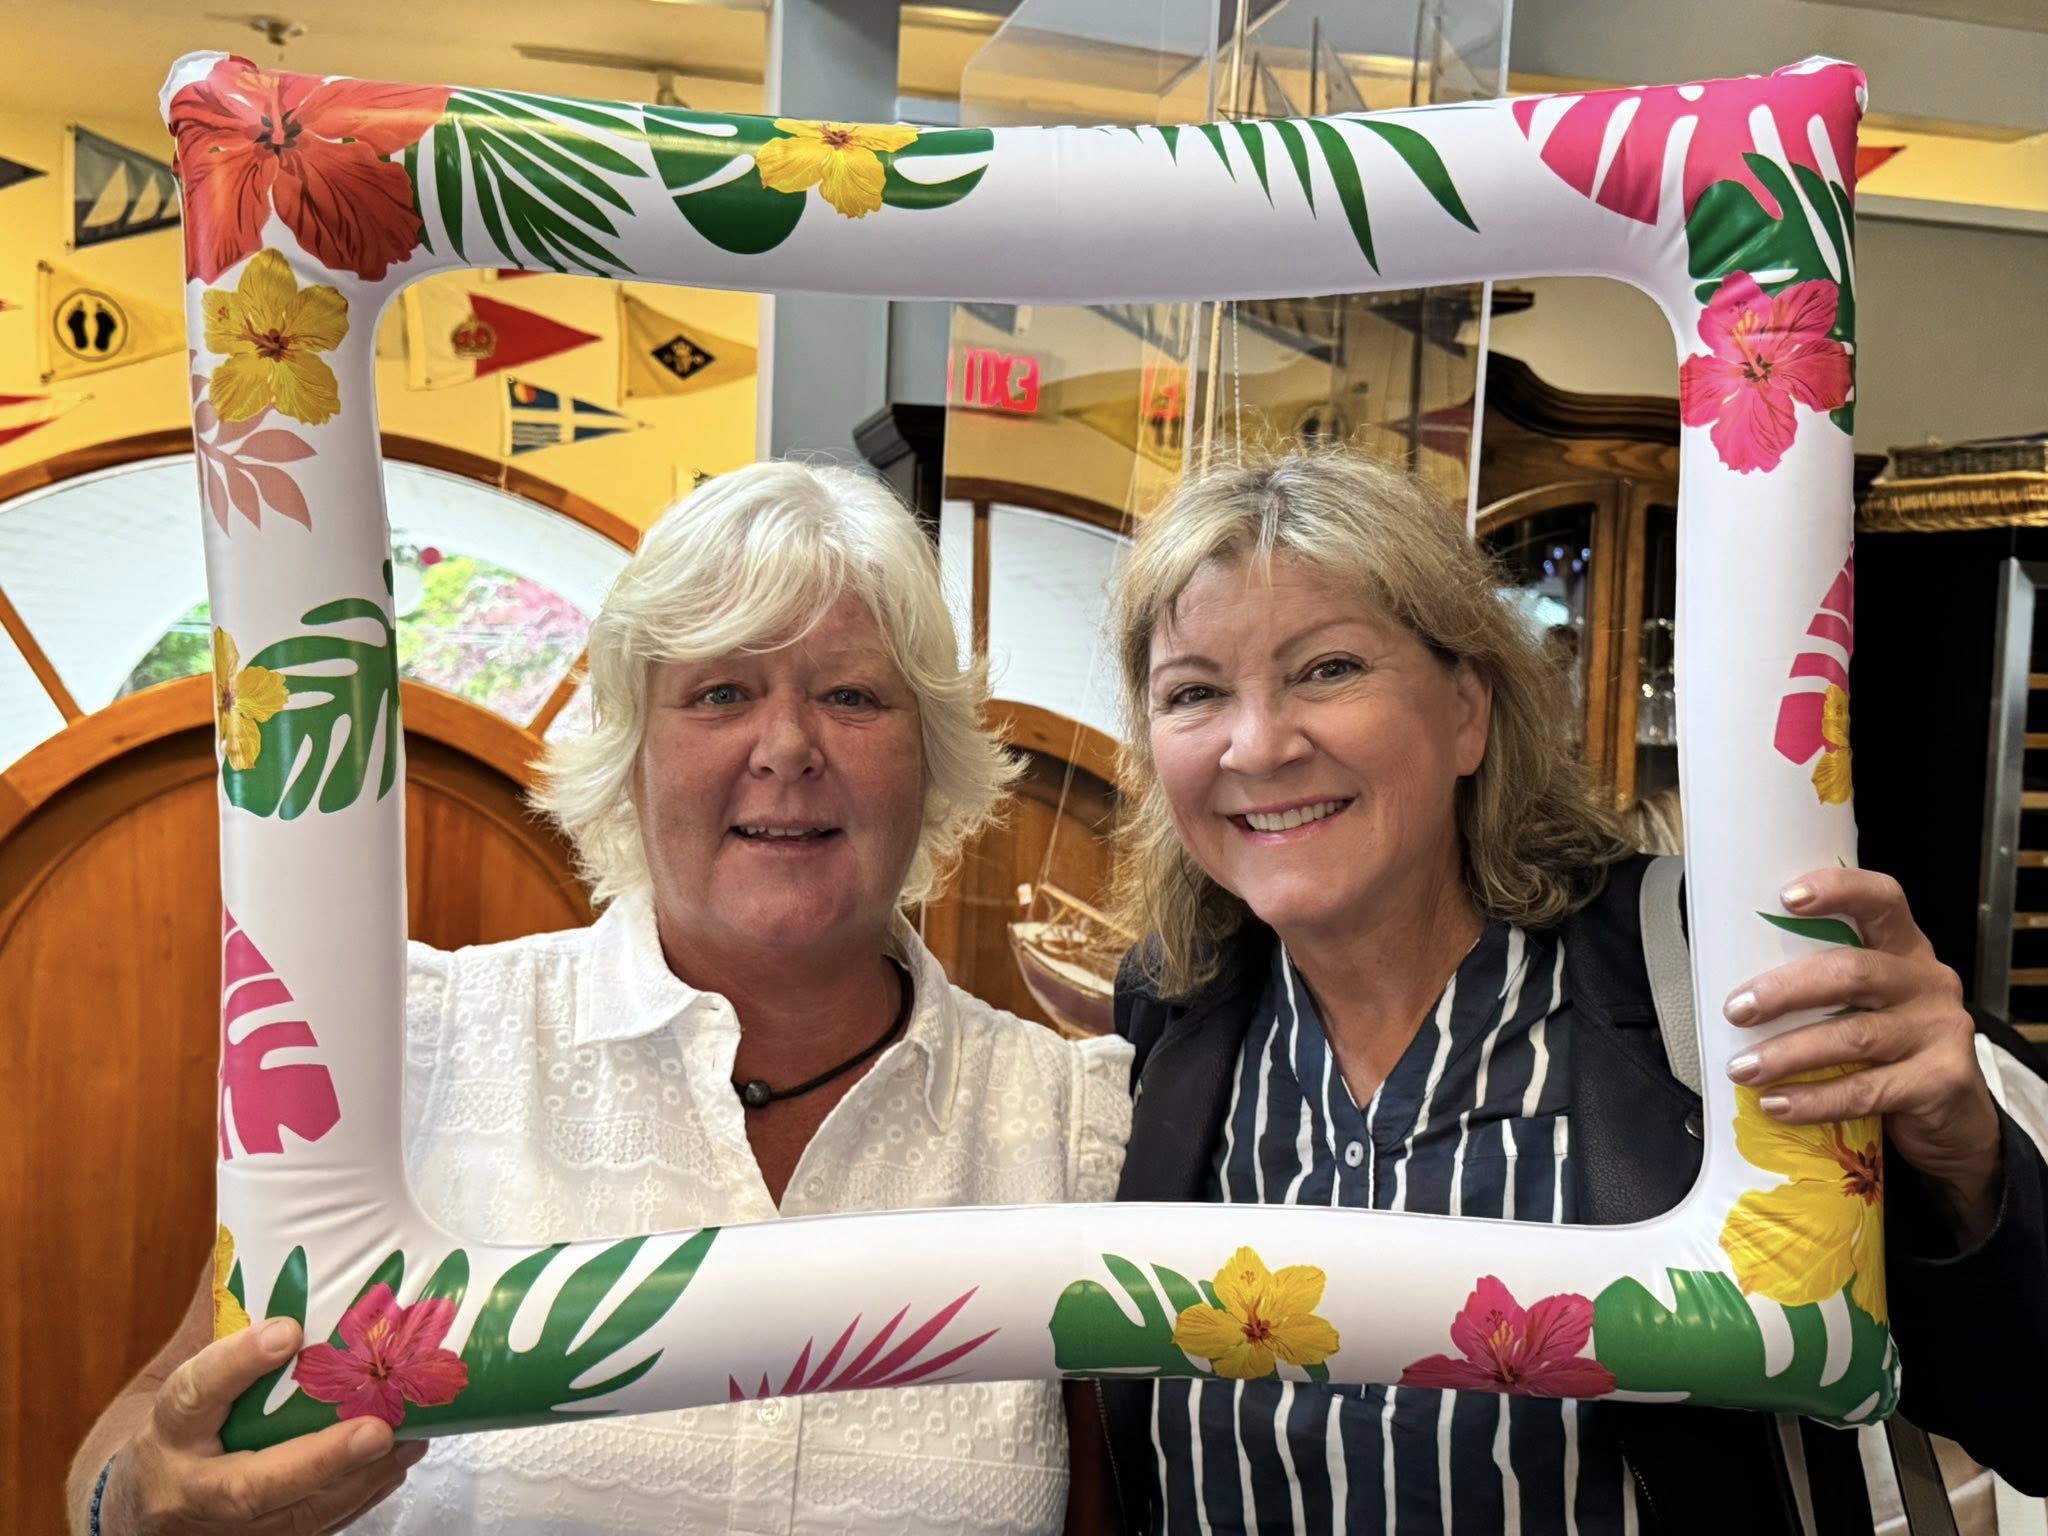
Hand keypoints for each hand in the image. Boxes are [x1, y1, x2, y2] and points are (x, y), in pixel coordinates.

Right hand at [100, 1317, 424, 1533]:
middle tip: (375, 1427)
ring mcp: (227, 1530)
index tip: (286, 1330)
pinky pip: (317, 1526)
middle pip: (248, 1487)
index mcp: (167, 1433)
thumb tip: (256, 1225)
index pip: (192, 1396)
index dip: (236, 1363)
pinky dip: (363, 1494)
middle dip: (316, 1460)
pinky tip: (401, 1458)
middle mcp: (190, 1489)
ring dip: (359, 1478)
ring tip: (410, 1433)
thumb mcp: (176, 1370)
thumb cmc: (171, 1428)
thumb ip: (218, 1314)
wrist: (132, 1510)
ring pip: (295, 1516)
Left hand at [1722, 867, 2002, 1244]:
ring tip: (1742, 1069)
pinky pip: (1866, 1090)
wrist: (1954, 1119)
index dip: (1838, 891)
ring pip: (1854, 1035)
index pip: (1880, 899)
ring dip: (1788, 1053)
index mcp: (1902, 948)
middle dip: (1786, 991)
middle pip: (1853, 972)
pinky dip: (1814, 1099)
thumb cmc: (1888, 1049)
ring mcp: (1939, 1030)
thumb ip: (1821, 988)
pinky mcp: (1941, 1081)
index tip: (1785, 898)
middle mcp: (1926, 980)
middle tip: (1736, 1011)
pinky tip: (1777, 1105)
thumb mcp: (1863, 1005)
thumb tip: (1731, 993)